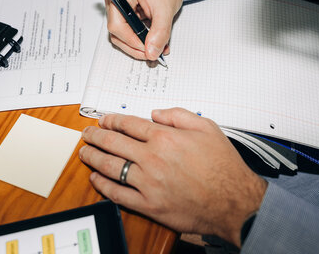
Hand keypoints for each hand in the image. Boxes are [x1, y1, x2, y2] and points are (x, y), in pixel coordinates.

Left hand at [79, 108, 266, 246]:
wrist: (233, 202)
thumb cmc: (223, 166)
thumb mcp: (207, 128)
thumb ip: (178, 116)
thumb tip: (155, 113)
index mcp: (164, 138)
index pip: (129, 125)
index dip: (112, 120)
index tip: (104, 120)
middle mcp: (152, 158)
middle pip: (113, 143)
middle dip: (96, 136)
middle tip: (87, 133)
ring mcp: (148, 183)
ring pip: (110, 167)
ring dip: (93, 157)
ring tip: (84, 152)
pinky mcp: (148, 205)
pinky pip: (118, 194)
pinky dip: (103, 185)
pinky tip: (96, 178)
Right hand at [105, 0, 183, 60]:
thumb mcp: (165, 8)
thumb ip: (159, 32)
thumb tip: (152, 51)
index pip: (117, 25)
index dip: (131, 41)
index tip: (146, 49)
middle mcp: (116, 1)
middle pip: (117, 33)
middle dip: (135, 46)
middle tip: (152, 53)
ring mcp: (120, 9)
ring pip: (122, 36)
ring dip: (138, 46)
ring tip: (155, 48)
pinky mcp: (127, 16)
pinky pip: (130, 33)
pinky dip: (142, 41)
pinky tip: (154, 42)